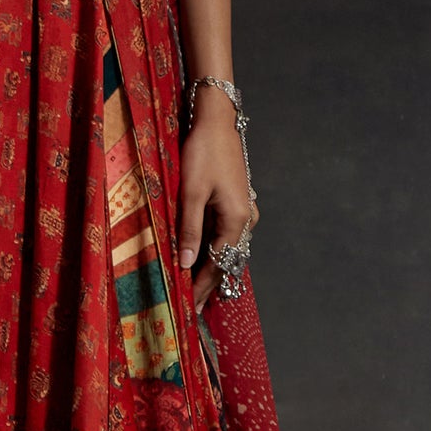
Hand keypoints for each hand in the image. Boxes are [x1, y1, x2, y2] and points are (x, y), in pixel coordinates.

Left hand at [176, 88, 257, 313]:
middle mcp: (246, 220)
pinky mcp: (238, 203)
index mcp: (237, 220)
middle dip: (207, 284)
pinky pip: (225, 235)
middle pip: (225, 260)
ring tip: (193, 290)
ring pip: (226, 249)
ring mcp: (244, 211)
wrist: (216, 121)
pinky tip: (201, 260)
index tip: (188, 308)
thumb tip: (185, 264)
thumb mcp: (191, 193)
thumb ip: (188, 230)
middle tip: (191, 309)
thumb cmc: (202, 153)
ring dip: (210, 268)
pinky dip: (213, 250)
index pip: (216, 264)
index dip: (200, 287)